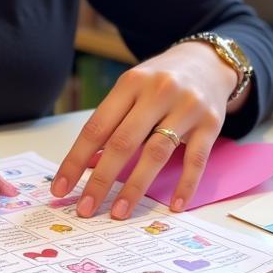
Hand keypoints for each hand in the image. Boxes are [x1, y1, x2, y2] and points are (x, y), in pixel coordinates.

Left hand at [49, 42, 242, 217]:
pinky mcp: (211, 123)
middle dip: (100, 179)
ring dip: (135, 187)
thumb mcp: (132, 89)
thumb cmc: (160, 81)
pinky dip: (185, 184)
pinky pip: (197, 159)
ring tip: (119, 211)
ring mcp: (186, 107)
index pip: (96, 127)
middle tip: (85, 209)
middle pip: (123, 142)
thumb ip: (113, 122)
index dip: (76, 160)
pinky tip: (173, 206)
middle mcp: (157, 93)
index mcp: (130, 83)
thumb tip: (88, 164)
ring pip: (156, 153)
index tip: (61, 188)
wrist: (208, 61)